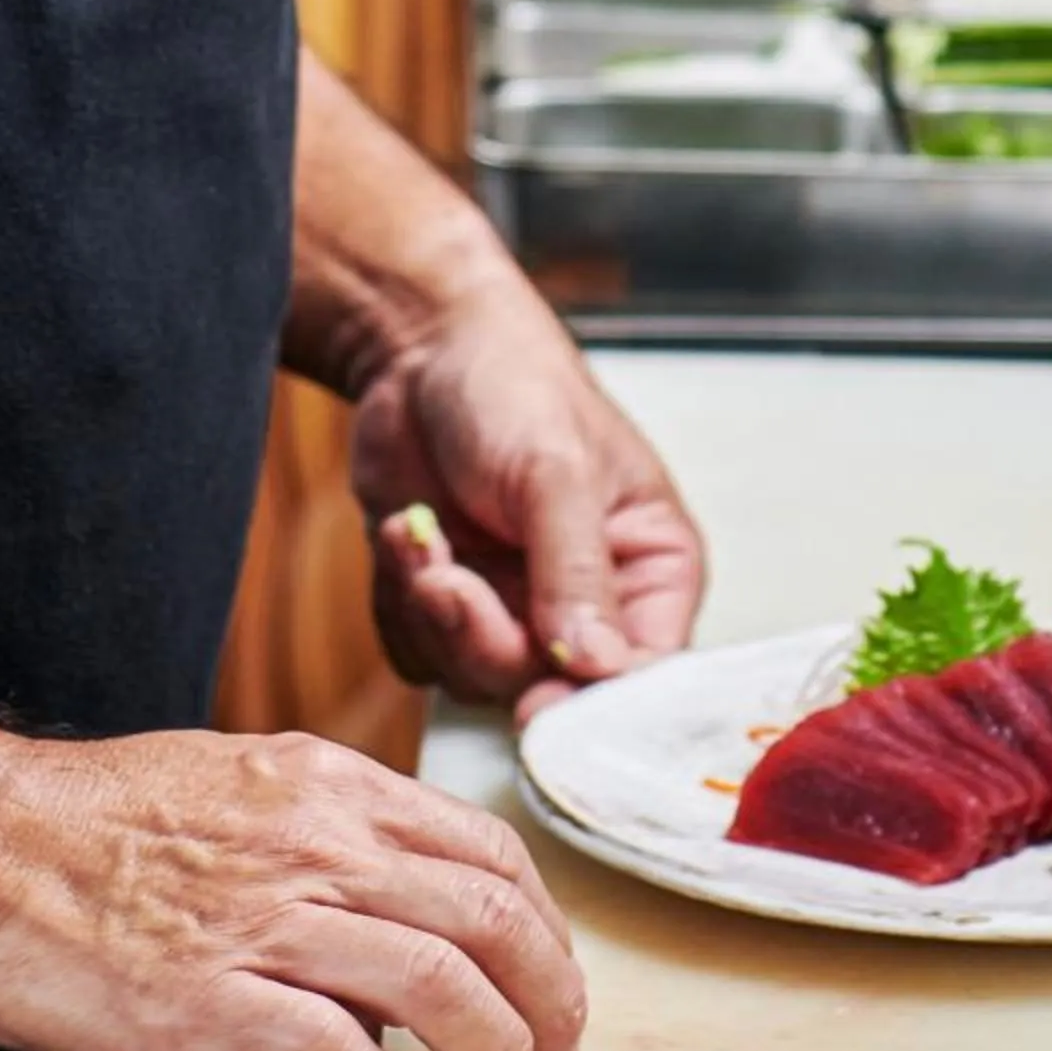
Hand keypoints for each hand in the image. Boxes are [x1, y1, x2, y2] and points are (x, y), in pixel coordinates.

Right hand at [0, 727, 585, 1050]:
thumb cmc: (92, 822)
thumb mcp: (240, 787)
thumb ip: (326, 841)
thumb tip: (397, 919)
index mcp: (332, 789)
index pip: (490, 854)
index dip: (545, 929)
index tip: (550, 981)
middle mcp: (319, 846)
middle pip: (496, 922)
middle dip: (552, 1002)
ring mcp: (267, 923)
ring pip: (443, 986)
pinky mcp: (210, 1000)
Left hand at [349, 282, 703, 719]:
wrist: (417, 351)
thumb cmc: (513, 387)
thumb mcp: (557, 473)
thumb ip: (576, 573)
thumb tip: (594, 665)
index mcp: (652, 570)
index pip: (644, 674)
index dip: (590, 699)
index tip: (535, 699)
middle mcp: (591, 605)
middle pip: (546, 687)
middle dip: (482, 633)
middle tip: (447, 577)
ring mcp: (517, 610)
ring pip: (474, 678)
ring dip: (432, 609)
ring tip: (422, 535)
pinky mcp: (451, 607)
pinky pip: (419, 655)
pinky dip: (399, 601)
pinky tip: (408, 535)